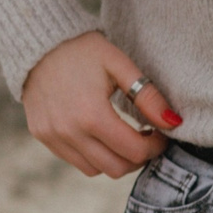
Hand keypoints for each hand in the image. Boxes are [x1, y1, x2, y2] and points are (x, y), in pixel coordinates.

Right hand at [20, 32, 181, 177]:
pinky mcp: (43, 136)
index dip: (155, 146)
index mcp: (92, 115)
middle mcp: (69, 132)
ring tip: (123, 137)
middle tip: (145, 137)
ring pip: (95, 170)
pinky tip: (100, 134)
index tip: (160, 133)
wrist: (38, 42)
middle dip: (137, 157)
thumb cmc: (83, 50)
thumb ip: (148, 97)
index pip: (135, 151)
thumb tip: (174, 124)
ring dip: (115, 159)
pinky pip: (75, 161)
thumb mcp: (120, 65)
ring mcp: (53, 137)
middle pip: (116, 168)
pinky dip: (93, 156)